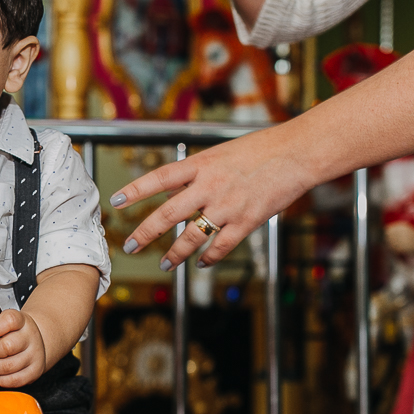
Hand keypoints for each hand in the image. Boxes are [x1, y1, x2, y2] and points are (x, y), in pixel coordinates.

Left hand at [0, 309, 46, 387]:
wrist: (32, 342)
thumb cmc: (9, 334)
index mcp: (20, 320)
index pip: (9, 320)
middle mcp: (30, 335)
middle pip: (8, 346)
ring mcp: (35, 353)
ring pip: (10, 366)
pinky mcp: (36, 370)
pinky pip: (16, 380)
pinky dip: (1, 380)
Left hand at [112, 127, 310, 270]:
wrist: (297, 153)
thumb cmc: (260, 149)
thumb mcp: (219, 153)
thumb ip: (195, 172)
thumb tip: (171, 188)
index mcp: (201, 164)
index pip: (159, 178)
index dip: (135, 189)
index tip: (116, 200)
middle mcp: (209, 186)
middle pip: (168, 214)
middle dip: (145, 233)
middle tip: (130, 246)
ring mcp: (228, 206)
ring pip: (192, 236)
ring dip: (175, 253)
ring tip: (164, 263)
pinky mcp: (247, 221)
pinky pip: (222, 245)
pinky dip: (209, 257)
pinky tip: (200, 263)